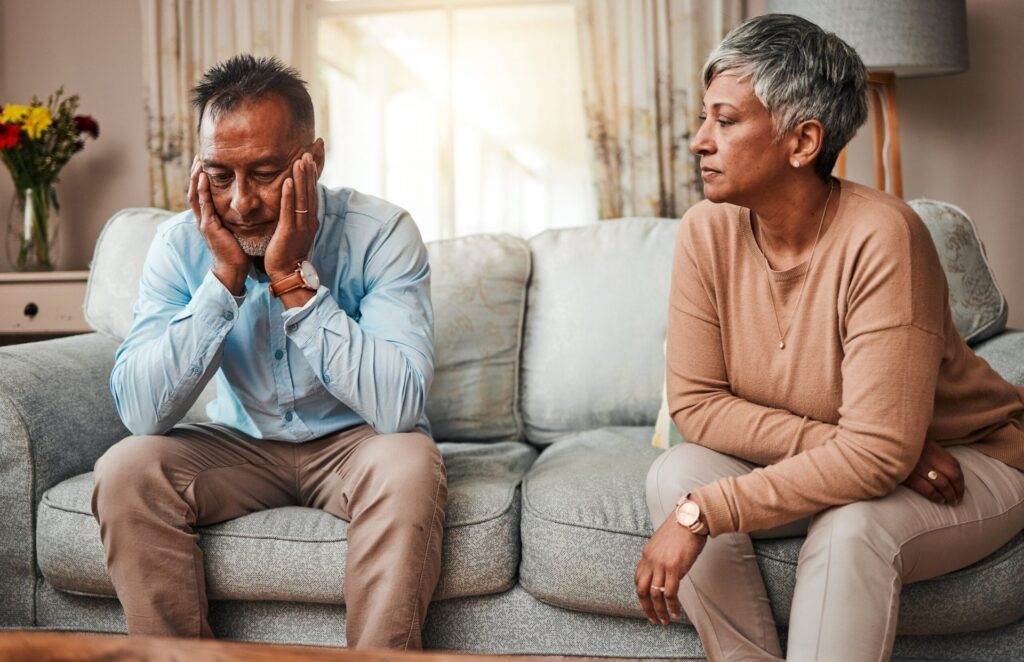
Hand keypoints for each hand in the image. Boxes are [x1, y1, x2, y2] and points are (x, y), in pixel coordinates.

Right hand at [187, 155, 248, 294]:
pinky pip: (204, 205)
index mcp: (209, 218)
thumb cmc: (237, 250)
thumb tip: (244, 203)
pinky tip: (204, 179)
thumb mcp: (235, 228)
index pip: (202, 193)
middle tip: (198, 156)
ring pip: (195, 195)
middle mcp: (203, 218)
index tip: (205, 162)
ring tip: (198, 162)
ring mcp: (204, 222)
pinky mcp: (208, 227)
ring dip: (196, 178)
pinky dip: (203, 191)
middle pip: (194, 190)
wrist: (234, 269)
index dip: (202, 178)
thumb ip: (234, 216)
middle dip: (196, 173)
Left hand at [265, 152, 319, 280]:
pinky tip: (288, 181)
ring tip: (301, 160)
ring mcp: (300, 225)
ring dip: (302, 178)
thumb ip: (295, 217)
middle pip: (310, 191)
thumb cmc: (288, 253)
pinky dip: (289, 194)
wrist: (288, 273)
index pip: (312, 193)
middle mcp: (308, 220)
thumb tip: (293, 206)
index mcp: (309, 219)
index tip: (311, 159)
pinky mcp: (289, 231)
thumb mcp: (295, 232)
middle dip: (309, 171)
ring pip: (302, 197)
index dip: (312, 176)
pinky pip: (290, 209)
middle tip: (308, 152)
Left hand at [634, 513, 705, 624]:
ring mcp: (661, 564)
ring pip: (655, 595)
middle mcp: (650, 560)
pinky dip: (672, 606)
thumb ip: (660, 557)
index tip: (647, 604)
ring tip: (666, 621)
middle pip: (641, 590)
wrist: (691, 518)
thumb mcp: (664, 543)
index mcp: (647, 554)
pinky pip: (670, 593)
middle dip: (646, 607)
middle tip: (653, 619)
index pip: (638, 579)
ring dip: (660, 611)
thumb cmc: (682, 528)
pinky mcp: (675, 567)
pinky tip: (677, 612)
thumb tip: (664, 571)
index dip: (641, 594)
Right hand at [902, 441, 963, 505]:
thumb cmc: (901, 447)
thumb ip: (934, 454)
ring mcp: (919, 466)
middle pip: (952, 475)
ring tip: (950, 501)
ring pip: (942, 484)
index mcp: (933, 448)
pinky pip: (927, 489)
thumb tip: (949, 469)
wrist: (879, 445)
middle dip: (958, 489)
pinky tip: (939, 500)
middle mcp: (928, 456)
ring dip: (949, 495)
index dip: (961, 479)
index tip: (961, 488)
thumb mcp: (920, 444)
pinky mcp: (908, 476)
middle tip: (958, 499)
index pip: (955, 465)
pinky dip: (936, 496)